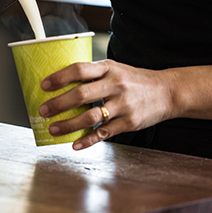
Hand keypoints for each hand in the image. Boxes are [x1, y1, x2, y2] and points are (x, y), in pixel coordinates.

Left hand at [38, 59, 175, 150]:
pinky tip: (75, 144)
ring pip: (90, 117)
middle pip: (81, 95)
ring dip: (68, 125)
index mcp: (109, 68)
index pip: (79, 70)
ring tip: (54, 129)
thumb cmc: (134, 80)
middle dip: (58, 104)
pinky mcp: (129, 123)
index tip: (44, 85)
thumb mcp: (115, 68)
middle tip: (43, 110)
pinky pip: (104, 133)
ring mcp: (123, 105)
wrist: (168, 92)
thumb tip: (62, 82)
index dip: (59, 77)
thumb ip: (93, 74)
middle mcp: (116, 85)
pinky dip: (88, 140)